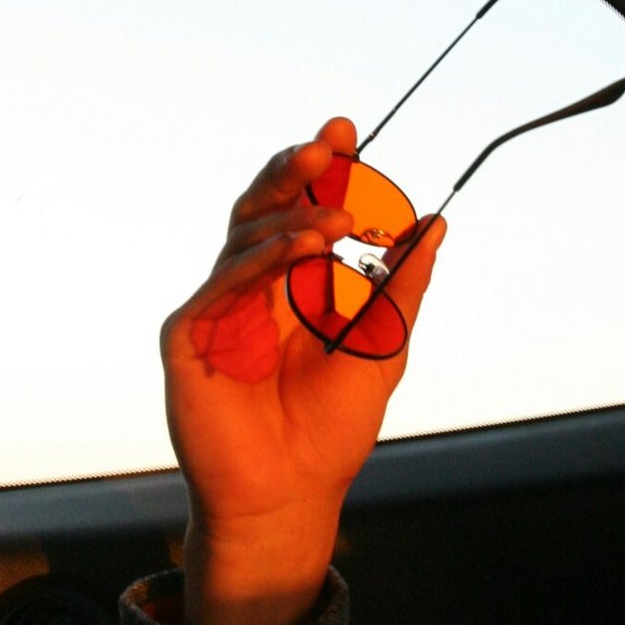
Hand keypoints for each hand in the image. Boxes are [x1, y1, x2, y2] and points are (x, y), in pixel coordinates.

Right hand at [161, 117, 444, 624]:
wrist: (291, 492)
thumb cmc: (331, 430)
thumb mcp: (383, 346)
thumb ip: (402, 286)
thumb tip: (436, 224)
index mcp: (291, 286)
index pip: (300, 211)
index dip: (319, 172)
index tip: (347, 132)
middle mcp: (250, 289)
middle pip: (262, 209)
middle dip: (294, 171)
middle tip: (329, 144)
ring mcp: (217, 309)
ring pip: (243, 236)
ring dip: (291, 220)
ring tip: (336, 222)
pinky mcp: (189, 336)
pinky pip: (221, 284)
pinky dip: (259, 260)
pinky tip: (298, 249)